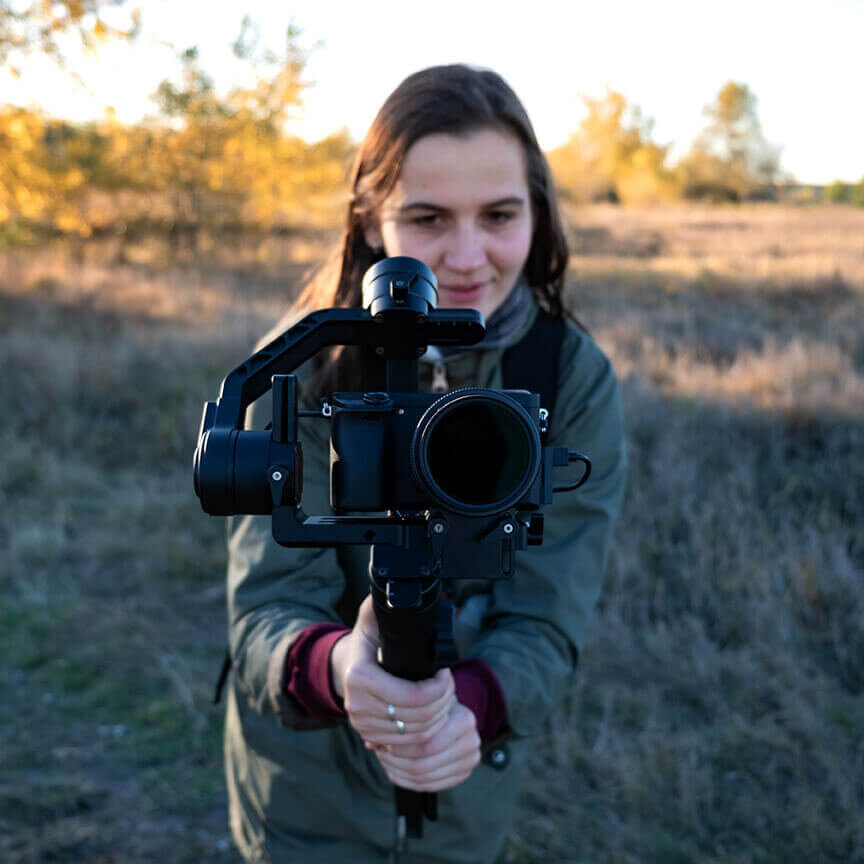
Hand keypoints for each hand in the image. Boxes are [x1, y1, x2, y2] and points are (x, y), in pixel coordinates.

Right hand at [330, 595, 455, 748]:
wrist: (344, 663)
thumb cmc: (367, 636)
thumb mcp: (373, 615)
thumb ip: (386, 605)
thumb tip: (405, 597)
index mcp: (360, 676)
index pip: (412, 697)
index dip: (438, 688)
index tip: (446, 673)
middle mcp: (358, 705)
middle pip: (418, 720)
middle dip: (443, 703)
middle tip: (450, 685)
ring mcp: (362, 724)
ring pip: (416, 736)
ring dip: (438, 718)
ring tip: (444, 698)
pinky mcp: (369, 736)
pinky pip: (406, 746)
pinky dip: (426, 732)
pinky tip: (433, 714)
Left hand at [372, 702, 481, 791]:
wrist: (452, 711)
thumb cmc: (432, 704)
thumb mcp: (420, 702)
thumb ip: (398, 718)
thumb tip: (370, 742)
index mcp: (465, 719)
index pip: (426, 743)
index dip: (400, 746)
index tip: (382, 741)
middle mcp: (472, 741)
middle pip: (424, 764)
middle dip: (396, 761)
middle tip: (379, 752)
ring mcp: (470, 760)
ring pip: (424, 778)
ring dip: (399, 771)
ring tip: (384, 760)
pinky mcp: (463, 773)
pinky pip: (430, 785)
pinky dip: (407, 780)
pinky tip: (394, 770)